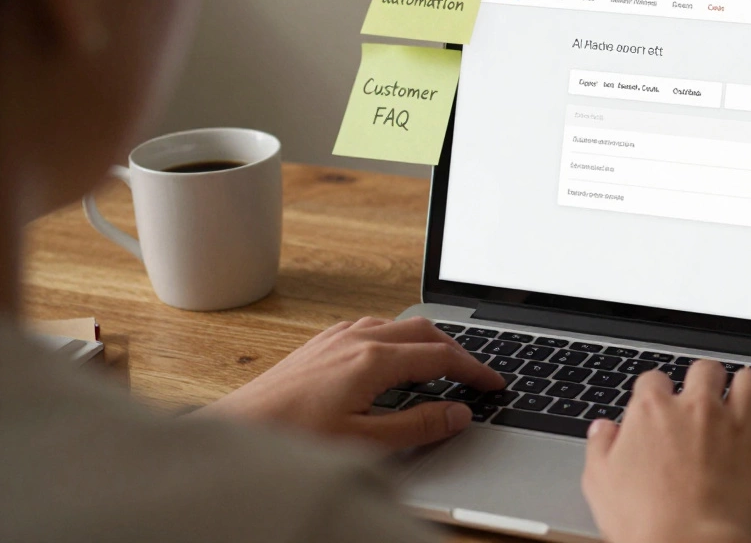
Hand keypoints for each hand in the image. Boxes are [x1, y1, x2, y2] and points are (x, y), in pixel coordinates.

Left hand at [196, 316, 504, 448]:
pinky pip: (373, 328)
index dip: (474, 371)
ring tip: (444, 368)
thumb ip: (418, 425)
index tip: (495, 385)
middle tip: (477, 377)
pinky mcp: (321, 344)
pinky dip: (399, 340)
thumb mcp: (365, 441)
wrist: (238, 430)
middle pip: (426, 332)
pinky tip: (395, 359)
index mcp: (374, 360)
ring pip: (400, 326)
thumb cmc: (293, 438)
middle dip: (458, 352)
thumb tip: (458, 414)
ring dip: (429, 343)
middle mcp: (357, 339)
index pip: (441, 358)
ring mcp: (337, 337)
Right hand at [582, 360, 750, 542]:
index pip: (653, 379)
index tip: (658, 403)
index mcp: (653, 412)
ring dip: (748, 386)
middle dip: (705, 379)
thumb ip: (602, 449)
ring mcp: (737, 426)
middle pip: (706, 369)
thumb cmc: (645, 523)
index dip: (655, 391)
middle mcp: (698, 409)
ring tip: (746, 397)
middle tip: (704, 396)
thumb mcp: (601, 485)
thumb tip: (603, 430)